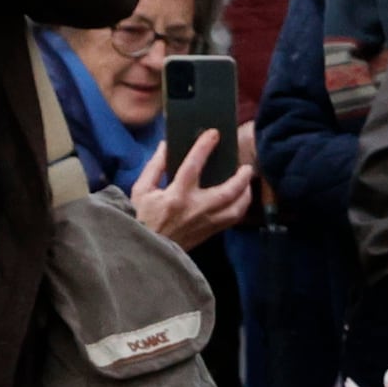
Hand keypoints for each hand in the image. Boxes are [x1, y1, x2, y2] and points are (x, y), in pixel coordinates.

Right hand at [130, 135, 251, 249]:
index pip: (193, 166)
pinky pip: (231, 221)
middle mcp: (194, 210)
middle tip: (246, 167)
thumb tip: (166, 145)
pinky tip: (239, 200)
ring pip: (235, 209)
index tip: (214, 133)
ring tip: (247, 182)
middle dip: (240, 178)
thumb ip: (155, 166)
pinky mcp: (208, 234)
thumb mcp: (141, 190)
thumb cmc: (140, 218)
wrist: (144, 252)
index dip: (204, 147)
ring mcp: (204, 223)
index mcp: (175, 196)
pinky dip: (239, 208)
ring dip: (245, 194)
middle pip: (227, 192)